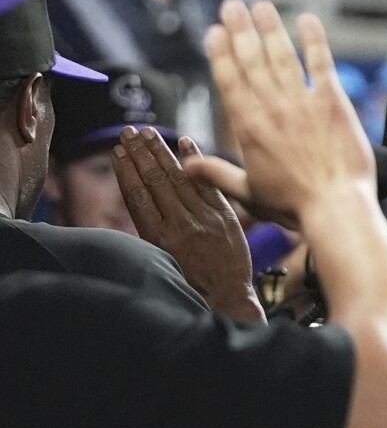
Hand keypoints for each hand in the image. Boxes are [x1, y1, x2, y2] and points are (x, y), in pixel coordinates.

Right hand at [113, 126, 263, 322]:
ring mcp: (204, 219)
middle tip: (129, 132)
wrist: (227, 296)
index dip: (126, 170)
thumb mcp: (162, 258)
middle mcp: (179, 225)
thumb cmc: (191, 279)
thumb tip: (139, 196)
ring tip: (148, 133)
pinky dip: (197, 160)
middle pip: (154, 181)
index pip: (136, 194)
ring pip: (178, 178)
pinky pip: (207, 183)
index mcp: (157, 237)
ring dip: (161, 152)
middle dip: (140, 153)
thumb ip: (152, 228)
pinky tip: (185, 141)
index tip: (117, 151)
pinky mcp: (225, 216)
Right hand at [185, 0, 374, 226]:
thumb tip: (185, 166)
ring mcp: (302, 103)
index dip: (220, 53)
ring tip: (260, 6)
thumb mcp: (248, 192)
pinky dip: (314, 40)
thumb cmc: (294, 205)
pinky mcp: (333, 103)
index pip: (229, 80)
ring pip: (281, 56)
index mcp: (249, 127)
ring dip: (270, 28)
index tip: (214, 32)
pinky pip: (321, 64)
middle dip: (240, 30)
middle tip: (231, 6)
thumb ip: (217, 173)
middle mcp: (272, 108)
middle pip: (251, 60)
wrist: (335, 207)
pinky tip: (307, 20)